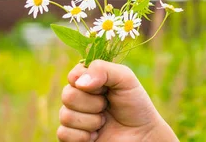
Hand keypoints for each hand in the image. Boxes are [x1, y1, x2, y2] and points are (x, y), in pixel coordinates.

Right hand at [57, 60, 177, 141]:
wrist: (142, 134)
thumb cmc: (135, 104)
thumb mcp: (126, 79)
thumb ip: (104, 70)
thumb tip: (79, 82)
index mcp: (90, 80)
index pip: (74, 75)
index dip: (88, 82)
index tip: (105, 88)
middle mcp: (79, 97)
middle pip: (67, 95)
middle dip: (93, 103)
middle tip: (107, 106)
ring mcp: (75, 117)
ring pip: (65, 115)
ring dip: (91, 121)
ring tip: (104, 121)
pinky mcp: (72, 137)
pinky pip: (63, 134)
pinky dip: (83, 136)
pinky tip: (96, 135)